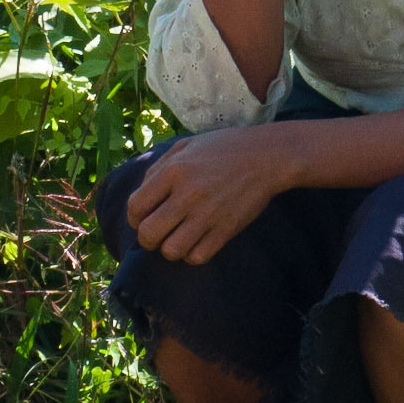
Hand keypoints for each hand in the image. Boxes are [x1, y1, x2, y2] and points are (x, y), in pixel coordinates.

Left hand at [127, 127, 287, 264]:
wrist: (269, 156)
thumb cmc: (226, 148)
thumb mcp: (187, 145)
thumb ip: (159, 167)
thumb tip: (141, 195)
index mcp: (174, 171)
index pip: (135, 207)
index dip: (134, 218)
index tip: (144, 218)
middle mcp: (187, 194)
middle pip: (148, 234)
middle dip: (148, 239)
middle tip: (159, 232)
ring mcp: (208, 214)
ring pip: (171, 251)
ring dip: (171, 248)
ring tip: (179, 238)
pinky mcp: (226, 229)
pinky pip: (197, 256)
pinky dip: (193, 254)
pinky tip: (198, 241)